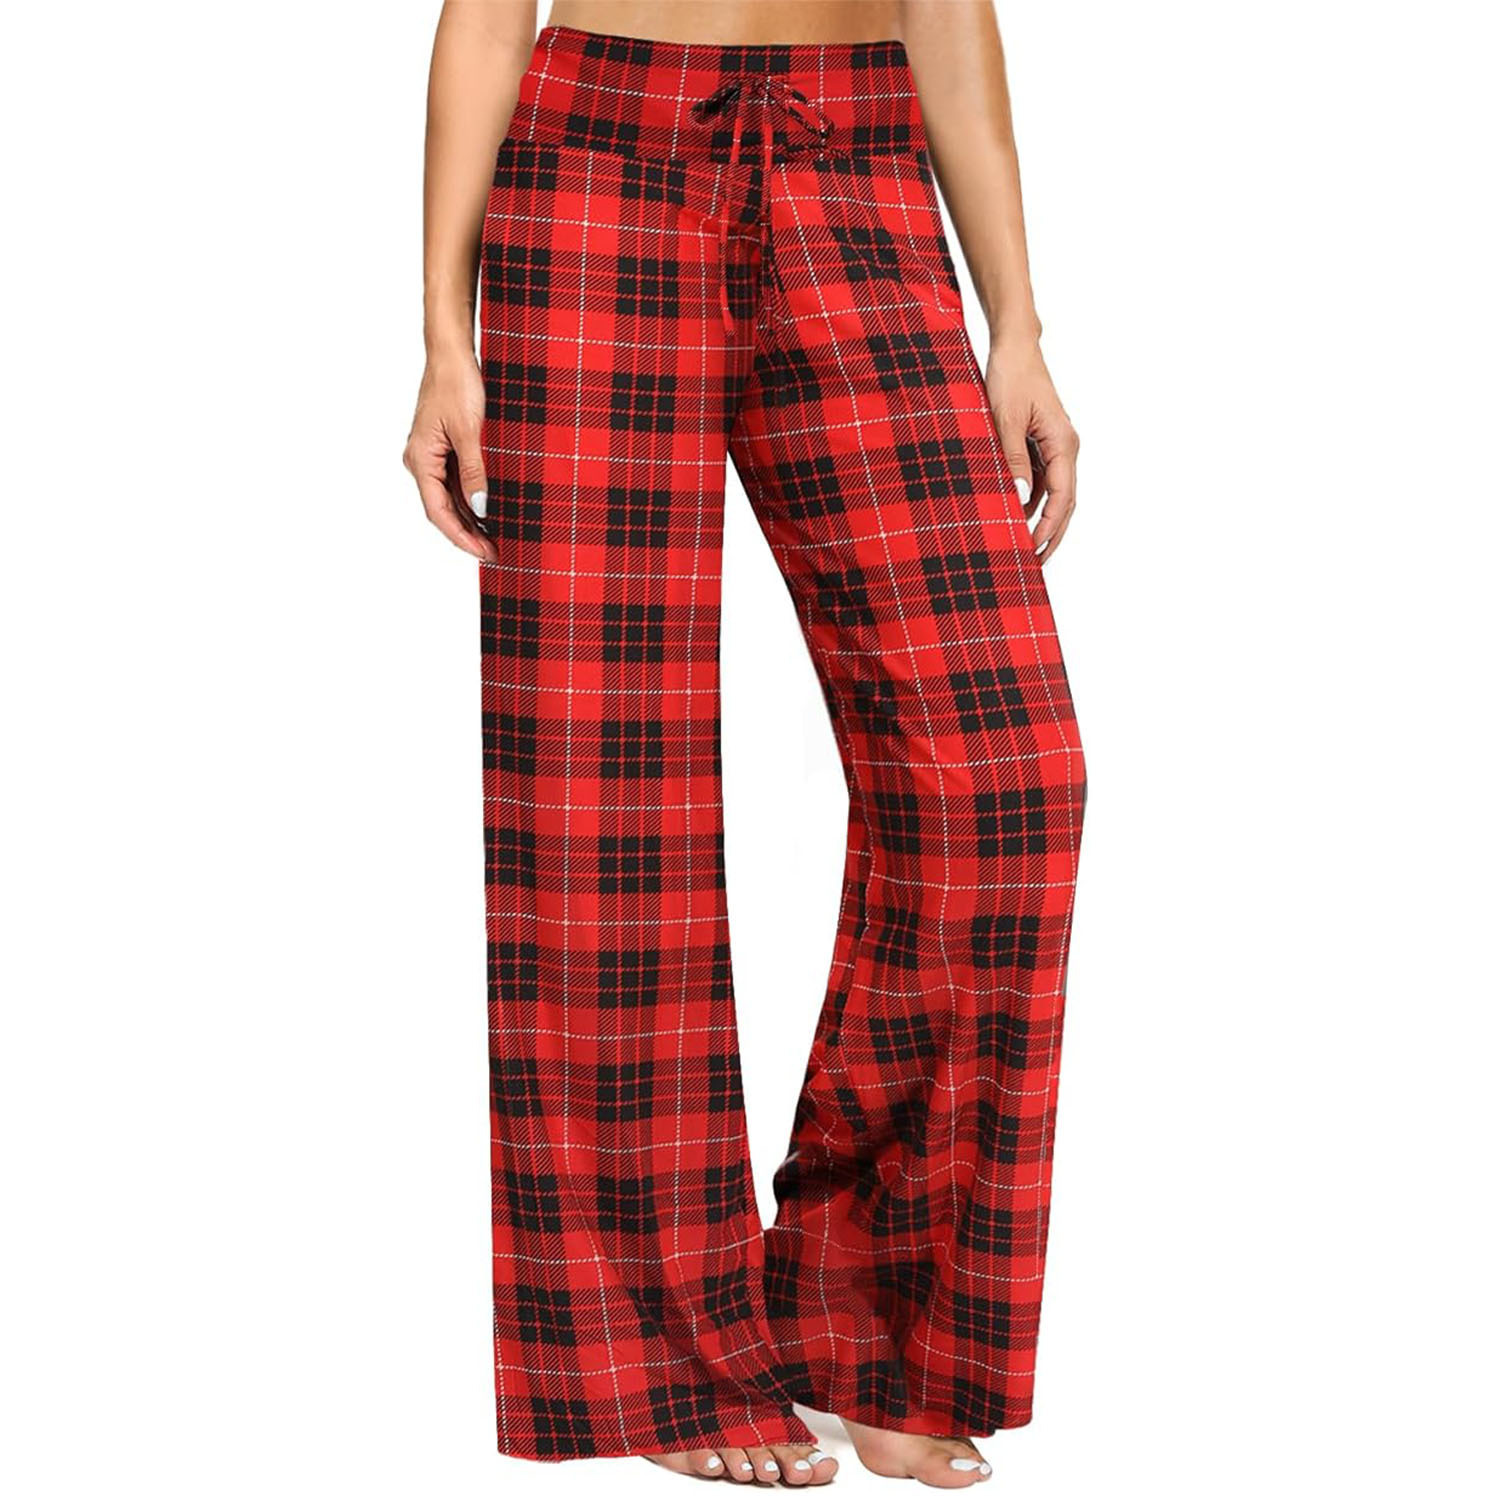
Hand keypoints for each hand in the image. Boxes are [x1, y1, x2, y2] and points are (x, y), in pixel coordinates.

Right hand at [402, 352, 496, 562]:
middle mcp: (422, 461)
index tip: (484, 553)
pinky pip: (457, 482)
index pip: (438, 511)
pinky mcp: (446, 449)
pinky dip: (474, 499)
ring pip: (451, 499)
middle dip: (469, 534)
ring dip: (472, 520)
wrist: (452, 353)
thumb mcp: (470, 432)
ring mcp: (433, 456)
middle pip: (444, 510)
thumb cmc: (456, 383)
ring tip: (497, 538)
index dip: (461, 536)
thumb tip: (482, 509)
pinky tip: (492, 511)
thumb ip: (476, 473)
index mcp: (421, 459)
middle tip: (497, 553)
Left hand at [984, 337, 1079, 562]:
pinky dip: (1032, 502)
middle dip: (1053, 535)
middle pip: (1064, 503)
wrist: (1015, 348)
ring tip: (1025, 549)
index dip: (1049, 527)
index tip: (1035, 549)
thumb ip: (1012, 458)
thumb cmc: (1010, 376)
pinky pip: (1042, 480)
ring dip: (1042, 521)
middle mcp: (1065, 448)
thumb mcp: (1004, 418)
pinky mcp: (1043, 445)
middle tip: (1037, 565)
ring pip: (1054, 494)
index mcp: (1063, 443)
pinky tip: (1016, 517)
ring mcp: (1056, 447)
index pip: (1061, 496)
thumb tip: (1020, 497)